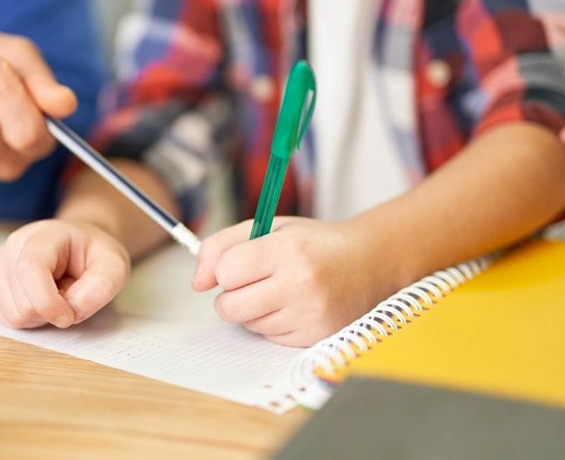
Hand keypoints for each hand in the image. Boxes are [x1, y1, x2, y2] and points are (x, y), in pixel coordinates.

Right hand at [0, 220, 129, 328]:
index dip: (48, 303)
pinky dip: (27, 318)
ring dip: (39, 317)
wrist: (76, 244)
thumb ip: (101, 287)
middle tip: (68, 295)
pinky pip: (4, 318)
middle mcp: (11, 246)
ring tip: (54, 295)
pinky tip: (39, 299)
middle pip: (21, 303)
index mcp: (42, 235)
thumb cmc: (93, 254)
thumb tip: (72, 311)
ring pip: (11, 315)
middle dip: (50, 312)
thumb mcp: (114, 265)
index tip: (69, 316)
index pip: (30, 270)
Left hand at [192, 218, 390, 346]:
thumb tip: (196, 283)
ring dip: (253, 310)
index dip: (226, 269)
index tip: (240, 263)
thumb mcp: (268, 227)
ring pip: (248, 324)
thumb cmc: (311, 243)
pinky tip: (294, 305)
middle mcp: (300, 283)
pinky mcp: (316, 336)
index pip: (226, 271)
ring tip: (280, 290)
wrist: (368, 263)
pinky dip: (273, 323)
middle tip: (253, 281)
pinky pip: (269, 337)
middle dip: (231, 295)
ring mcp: (310, 314)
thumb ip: (222, 246)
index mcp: (286, 249)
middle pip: (229, 306)